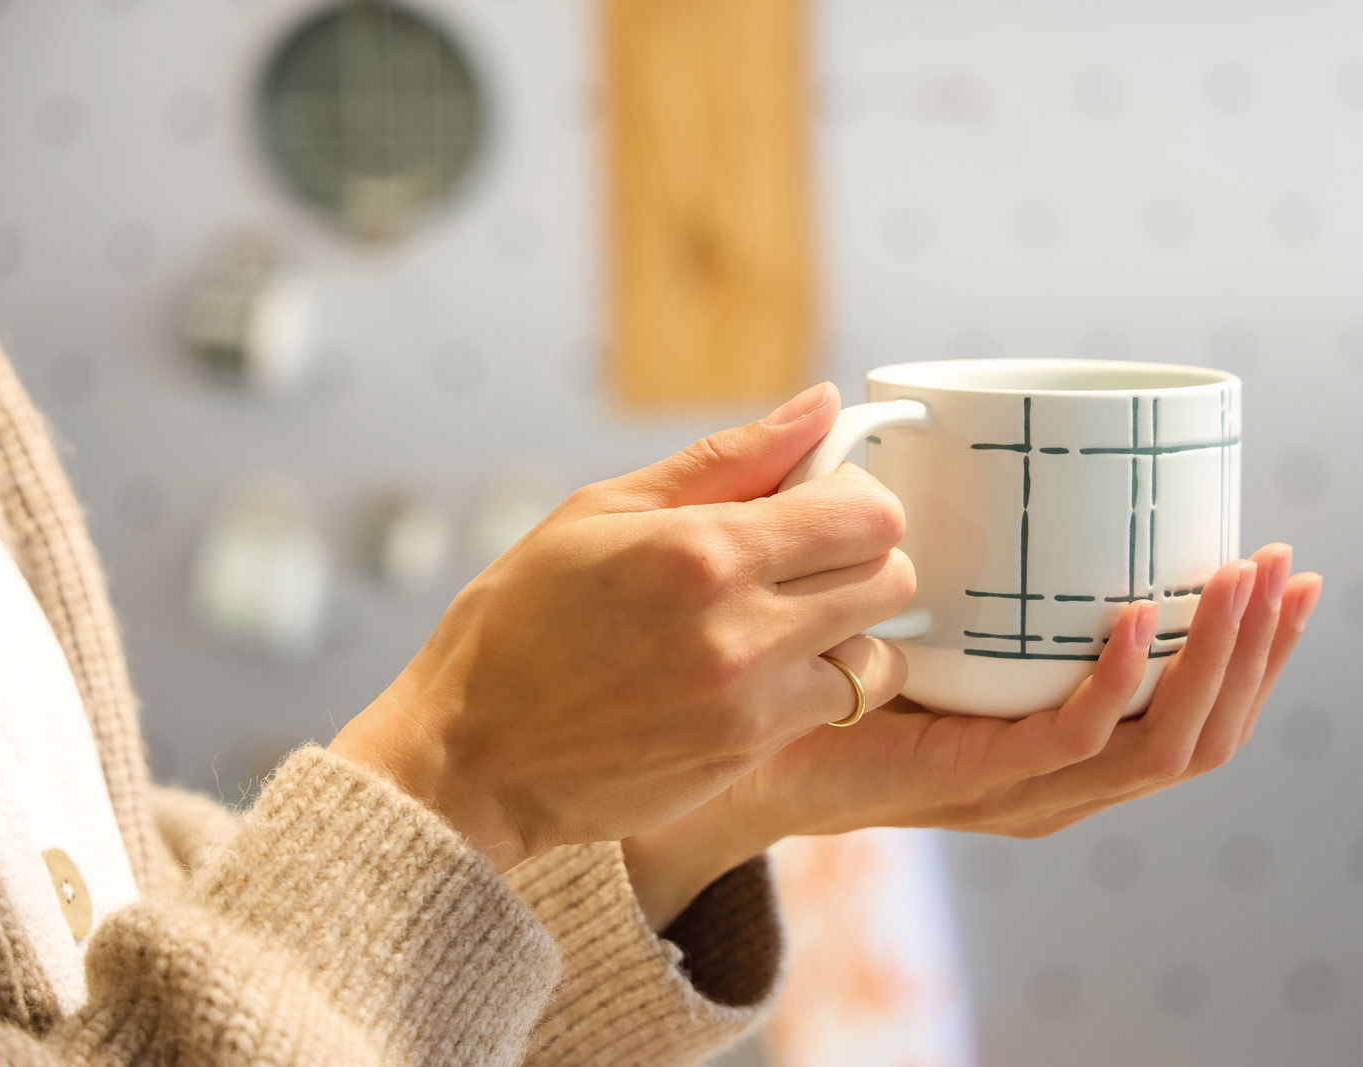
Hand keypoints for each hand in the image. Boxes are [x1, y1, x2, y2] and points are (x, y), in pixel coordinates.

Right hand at [329, 383, 914, 870]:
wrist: (470, 758)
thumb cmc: (519, 622)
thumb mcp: (599, 510)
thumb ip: (726, 459)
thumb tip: (820, 404)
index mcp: (702, 549)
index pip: (866, 513)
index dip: (856, 498)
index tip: (819, 502)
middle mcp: (741, 628)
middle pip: (892, 579)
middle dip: (863, 560)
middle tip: (805, 560)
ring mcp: (751, 703)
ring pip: (878, 655)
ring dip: (849, 632)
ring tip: (785, 622)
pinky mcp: (748, 756)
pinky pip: (835, 710)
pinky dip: (818, 686)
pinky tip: (759, 672)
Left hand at [624, 545, 1321, 926]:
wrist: (741, 744)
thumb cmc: (829, 668)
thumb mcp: (931, 607)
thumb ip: (982, 550)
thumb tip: (1020, 449)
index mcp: (1064, 741)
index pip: (1195, 712)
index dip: (1256, 651)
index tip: (1284, 568)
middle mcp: (1060, 776)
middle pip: (1203, 733)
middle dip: (1260, 652)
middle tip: (1285, 565)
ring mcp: (1022, 787)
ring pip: (1162, 744)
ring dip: (1216, 661)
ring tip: (1242, 576)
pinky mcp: (973, 778)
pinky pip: (1073, 740)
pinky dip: (1118, 682)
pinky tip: (1138, 615)